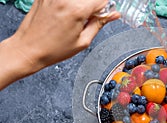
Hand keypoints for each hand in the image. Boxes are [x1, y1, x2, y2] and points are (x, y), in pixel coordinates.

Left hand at [0, 0, 119, 89]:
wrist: (28, 49)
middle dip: (93, 5)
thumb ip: (99, 24)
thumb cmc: (53, 49)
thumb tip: (114, 15)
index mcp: (77, 10)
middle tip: (88, 18)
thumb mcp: (83, 41)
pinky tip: (64, 15)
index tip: (103, 15)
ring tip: (74, 17)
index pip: (102, 0)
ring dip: (81, 5)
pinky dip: (68, 4)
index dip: (105, 8)